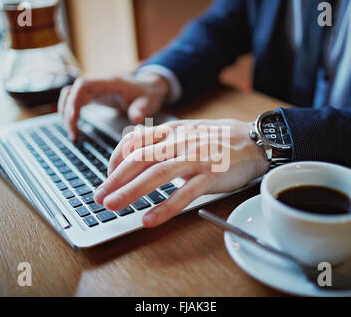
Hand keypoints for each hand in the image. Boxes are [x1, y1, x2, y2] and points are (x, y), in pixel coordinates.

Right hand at [58, 73, 169, 140]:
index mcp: (109, 83)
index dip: (73, 101)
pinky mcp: (95, 96)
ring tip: (74, 134)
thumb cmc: (148, 94)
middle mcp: (99, 84)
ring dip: (67, 113)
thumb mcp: (148, 102)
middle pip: (72, 92)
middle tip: (74, 135)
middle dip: (68, 112)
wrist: (150, 87)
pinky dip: (73, 113)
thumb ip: (142, 110)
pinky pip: (77, 101)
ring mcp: (95, 89)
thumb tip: (136, 119)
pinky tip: (76, 128)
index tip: (74, 121)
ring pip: (70, 96)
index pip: (82, 86)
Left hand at [93, 119, 268, 226]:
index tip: (108, 177)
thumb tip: (134, 154)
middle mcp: (179, 141)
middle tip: (98, 197)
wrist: (251, 140)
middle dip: (115, 179)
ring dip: (132, 190)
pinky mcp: (211, 173)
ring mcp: (195, 157)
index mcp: (170, 131)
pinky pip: (186, 192)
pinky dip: (166, 206)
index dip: (116, 159)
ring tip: (113, 206)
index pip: (134, 141)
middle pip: (140, 158)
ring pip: (158, 173)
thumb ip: (160, 143)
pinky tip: (150, 218)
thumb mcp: (184, 134)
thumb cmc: (215, 140)